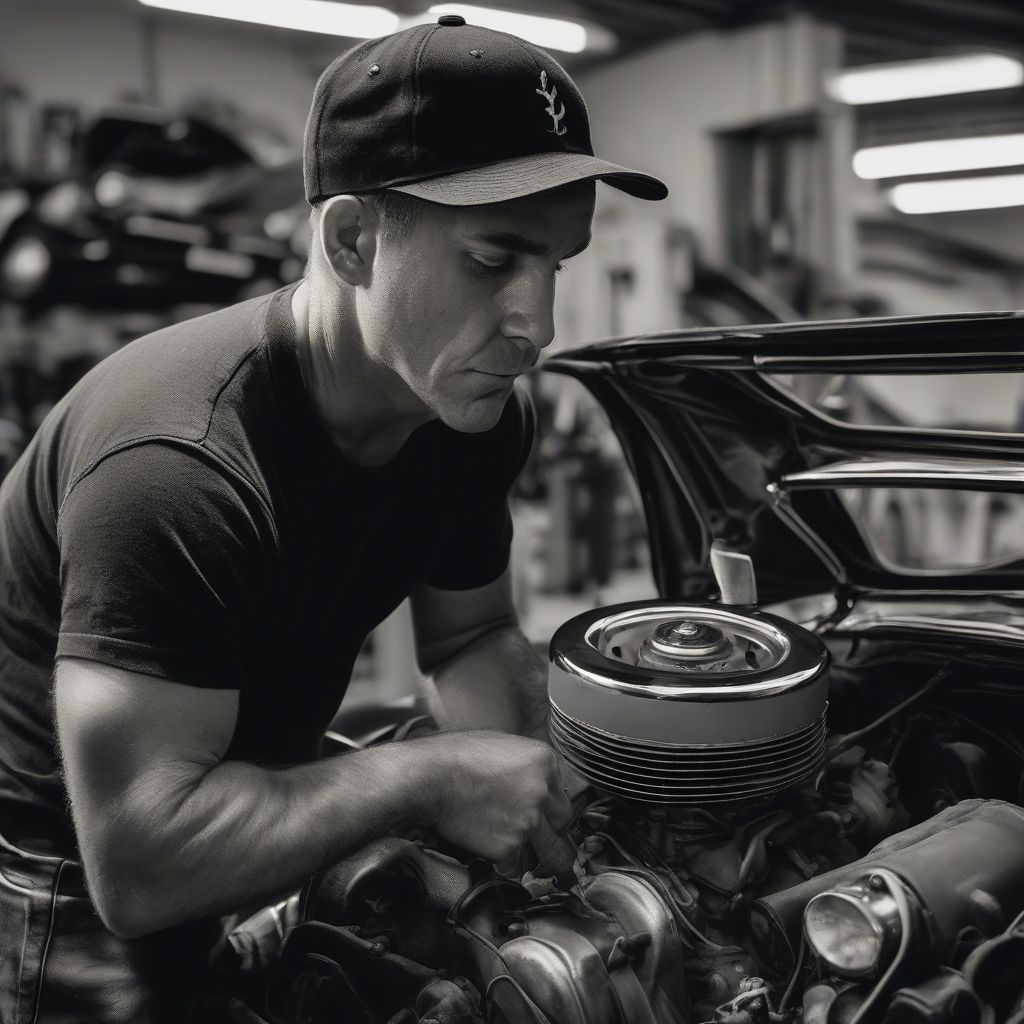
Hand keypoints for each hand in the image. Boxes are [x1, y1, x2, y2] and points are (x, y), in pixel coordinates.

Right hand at [411, 731, 575, 880]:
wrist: (430, 777)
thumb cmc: (455, 756)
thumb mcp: (501, 746)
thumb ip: (526, 768)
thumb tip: (532, 786)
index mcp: (544, 762)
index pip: (561, 795)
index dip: (550, 810)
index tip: (546, 820)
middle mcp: (542, 793)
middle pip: (563, 826)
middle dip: (553, 838)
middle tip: (549, 850)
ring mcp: (528, 821)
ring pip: (544, 853)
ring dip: (530, 856)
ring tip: (509, 848)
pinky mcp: (509, 847)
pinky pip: (515, 867)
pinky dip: (504, 864)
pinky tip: (488, 849)